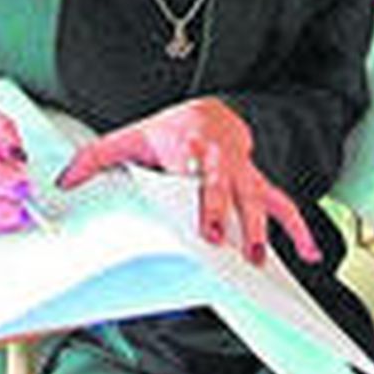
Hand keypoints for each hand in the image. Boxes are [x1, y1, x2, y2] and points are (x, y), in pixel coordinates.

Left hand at [56, 97, 320, 266]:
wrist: (209, 113)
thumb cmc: (167, 133)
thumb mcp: (128, 139)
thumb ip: (95, 159)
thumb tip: (63, 180)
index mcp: (185, 148)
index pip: (187, 171)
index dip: (190, 193)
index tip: (191, 217)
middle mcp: (218, 160)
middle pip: (223, 186)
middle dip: (222, 212)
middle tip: (221, 241)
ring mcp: (242, 173)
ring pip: (256, 198)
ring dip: (261, 228)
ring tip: (260, 259)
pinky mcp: (258, 184)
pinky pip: (283, 205)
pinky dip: (300, 229)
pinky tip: (310, 253)